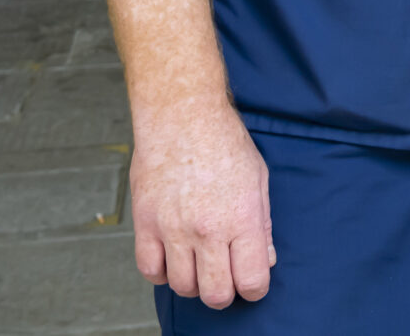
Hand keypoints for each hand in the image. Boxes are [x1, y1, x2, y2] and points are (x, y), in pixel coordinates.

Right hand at [129, 98, 273, 306]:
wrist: (182, 115)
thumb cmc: (223, 141)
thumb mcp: (258, 179)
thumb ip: (262, 224)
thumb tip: (264, 261)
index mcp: (242, 218)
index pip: (252, 281)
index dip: (254, 288)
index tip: (251, 280)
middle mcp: (208, 229)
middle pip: (215, 294)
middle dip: (223, 293)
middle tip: (224, 276)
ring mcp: (174, 228)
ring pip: (182, 286)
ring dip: (192, 281)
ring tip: (197, 262)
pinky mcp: (145, 223)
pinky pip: (150, 270)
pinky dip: (161, 271)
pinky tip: (172, 256)